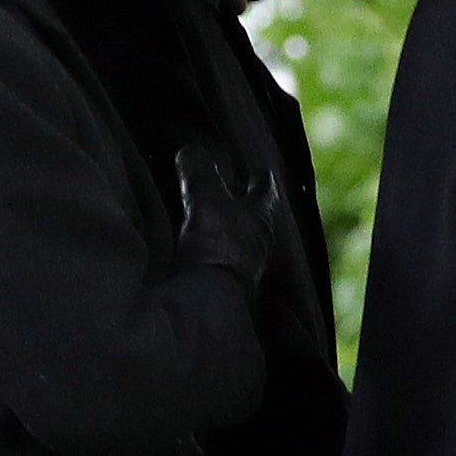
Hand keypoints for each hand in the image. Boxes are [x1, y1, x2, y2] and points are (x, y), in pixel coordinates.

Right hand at [173, 139, 276, 290]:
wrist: (210, 304)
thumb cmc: (218, 247)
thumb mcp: (205, 200)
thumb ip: (199, 174)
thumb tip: (190, 151)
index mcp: (261, 215)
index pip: (265, 186)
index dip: (259, 174)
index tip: (256, 167)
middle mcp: (260, 241)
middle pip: (256, 215)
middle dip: (245, 204)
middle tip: (233, 192)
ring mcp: (245, 266)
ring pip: (241, 239)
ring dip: (230, 229)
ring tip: (215, 221)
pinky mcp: (228, 286)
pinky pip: (223, 261)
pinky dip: (214, 251)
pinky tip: (200, 252)